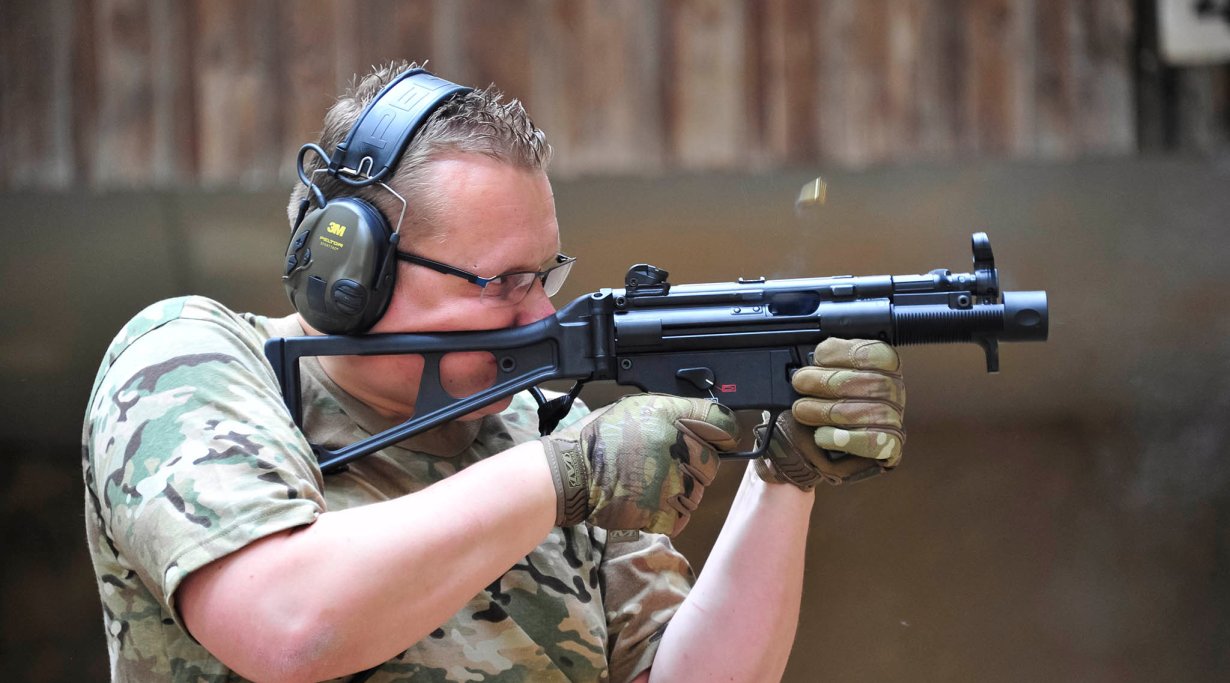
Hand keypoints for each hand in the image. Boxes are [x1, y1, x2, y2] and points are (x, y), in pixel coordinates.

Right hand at [540, 394, 738, 535]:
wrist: (571, 474)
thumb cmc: (600, 438)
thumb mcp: (637, 407)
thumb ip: (675, 411)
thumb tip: (705, 418)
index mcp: (674, 417)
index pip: (724, 424)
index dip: (720, 433)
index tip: (713, 439)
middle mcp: (679, 447)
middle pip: (712, 461)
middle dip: (693, 464)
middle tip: (661, 464)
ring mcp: (675, 482)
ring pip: (698, 491)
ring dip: (680, 490)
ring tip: (648, 483)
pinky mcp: (666, 513)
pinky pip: (683, 516)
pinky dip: (668, 513)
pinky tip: (647, 501)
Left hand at [754, 338, 905, 488]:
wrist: (818, 444)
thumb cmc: (821, 403)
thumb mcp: (820, 374)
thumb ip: (819, 364)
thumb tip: (805, 360)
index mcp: (883, 364)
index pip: (874, 353)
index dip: (843, 354)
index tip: (817, 358)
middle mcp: (894, 390)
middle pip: (869, 383)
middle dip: (827, 382)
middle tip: (800, 383)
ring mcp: (894, 419)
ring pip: (866, 413)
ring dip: (826, 410)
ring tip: (801, 410)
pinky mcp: (888, 447)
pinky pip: (869, 442)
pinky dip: (841, 438)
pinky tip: (821, 435)